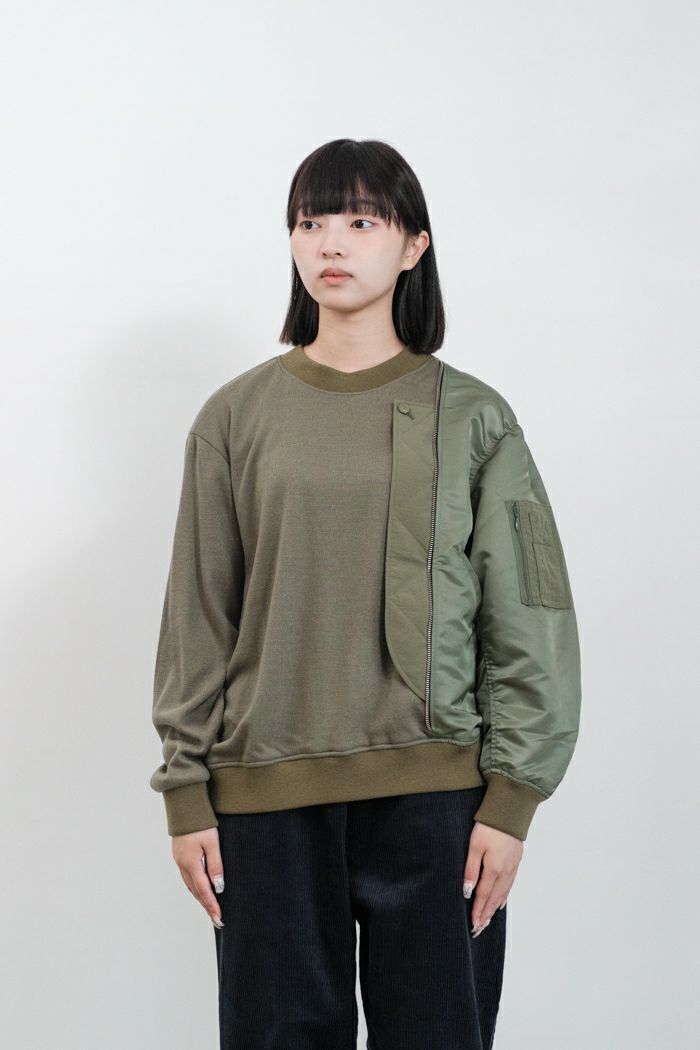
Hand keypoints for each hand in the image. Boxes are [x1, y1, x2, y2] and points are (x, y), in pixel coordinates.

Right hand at [171, 827, 225, 927]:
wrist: (185, 805)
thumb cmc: (200, 823)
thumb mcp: (212, 843)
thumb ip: (215, 865)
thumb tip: (218, 886)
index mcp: (190, 863)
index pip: (203, 890)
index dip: (212, 905)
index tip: (219, 918)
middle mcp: (182, 864)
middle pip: (195, 891)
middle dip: (206, 906)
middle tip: (217, 919)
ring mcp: (179, 860)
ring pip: (190, 885)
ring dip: (200, 897)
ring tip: (210, 908)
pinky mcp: (179, 855)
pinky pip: (187, 876)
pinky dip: (195, 886)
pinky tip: (200, 889)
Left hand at [463, 821, 522, 935]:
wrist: (510, 811)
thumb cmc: (489, 825)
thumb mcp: (475, 845)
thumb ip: (471, 869)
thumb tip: (467, 891)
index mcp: (494, 868)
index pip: (484, 895)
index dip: (478, 910)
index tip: (473, 924)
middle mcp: (505, 871)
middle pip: (494, 899)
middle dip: (486, 914)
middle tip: (479, 928)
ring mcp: (513, 867)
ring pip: (503, 893)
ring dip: (494, 908)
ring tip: (488, 919)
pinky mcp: (516, 861)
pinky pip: (510, 885)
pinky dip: (504, 896)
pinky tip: (501, 902)